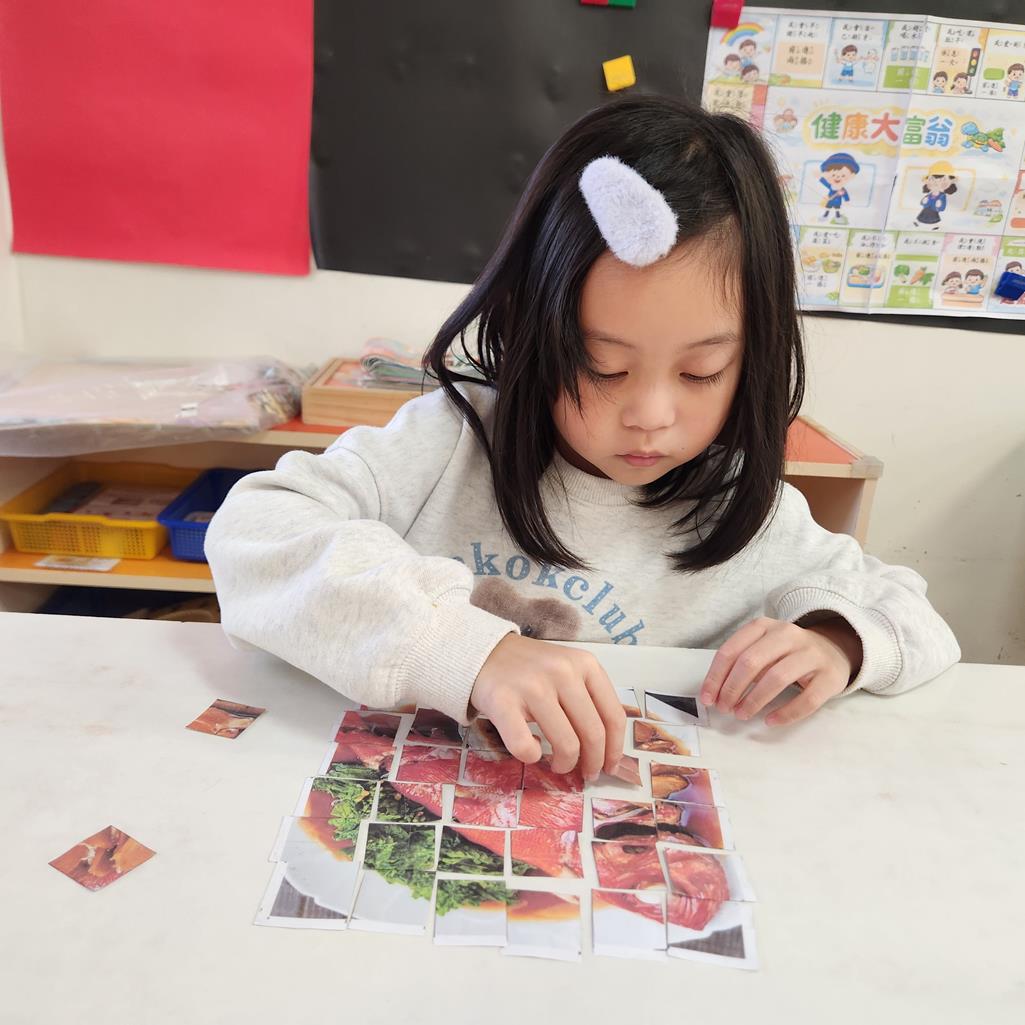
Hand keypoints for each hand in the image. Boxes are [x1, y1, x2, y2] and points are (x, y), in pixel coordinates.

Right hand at [470, 634, 625, 779]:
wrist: (484, 652)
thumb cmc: (532, 668)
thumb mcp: (568, 669)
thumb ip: (589, 698)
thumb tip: (607, 748)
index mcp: (585, 664)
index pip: (613, 715)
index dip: (615, 749)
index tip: (609, 766)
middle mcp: (562, 672)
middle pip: (592, 734)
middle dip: (593, 763)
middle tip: (585, 774)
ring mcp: (532, 686)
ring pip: (565, 744)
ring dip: (564, 765)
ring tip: (557, 764)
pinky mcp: (503, 701)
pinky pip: (525, 747)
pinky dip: (531, 757)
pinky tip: (530, 749)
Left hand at [699, 617, 861, 726]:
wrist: (833, 650)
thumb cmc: (786, 654)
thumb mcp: (763, 648)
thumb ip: (740, 663)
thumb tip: (714, 692)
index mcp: (764, 626)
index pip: (732, 650)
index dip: (716, 676)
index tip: (707, 698)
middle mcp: (788, 635)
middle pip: (751, 662)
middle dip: (732, 688)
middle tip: (724, 709)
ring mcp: (811, 654)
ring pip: (777, 678)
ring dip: (754, 700)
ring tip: (741, 715)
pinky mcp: (829, 677)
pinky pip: (807, 699)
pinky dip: (786, 713)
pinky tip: (770, 721)